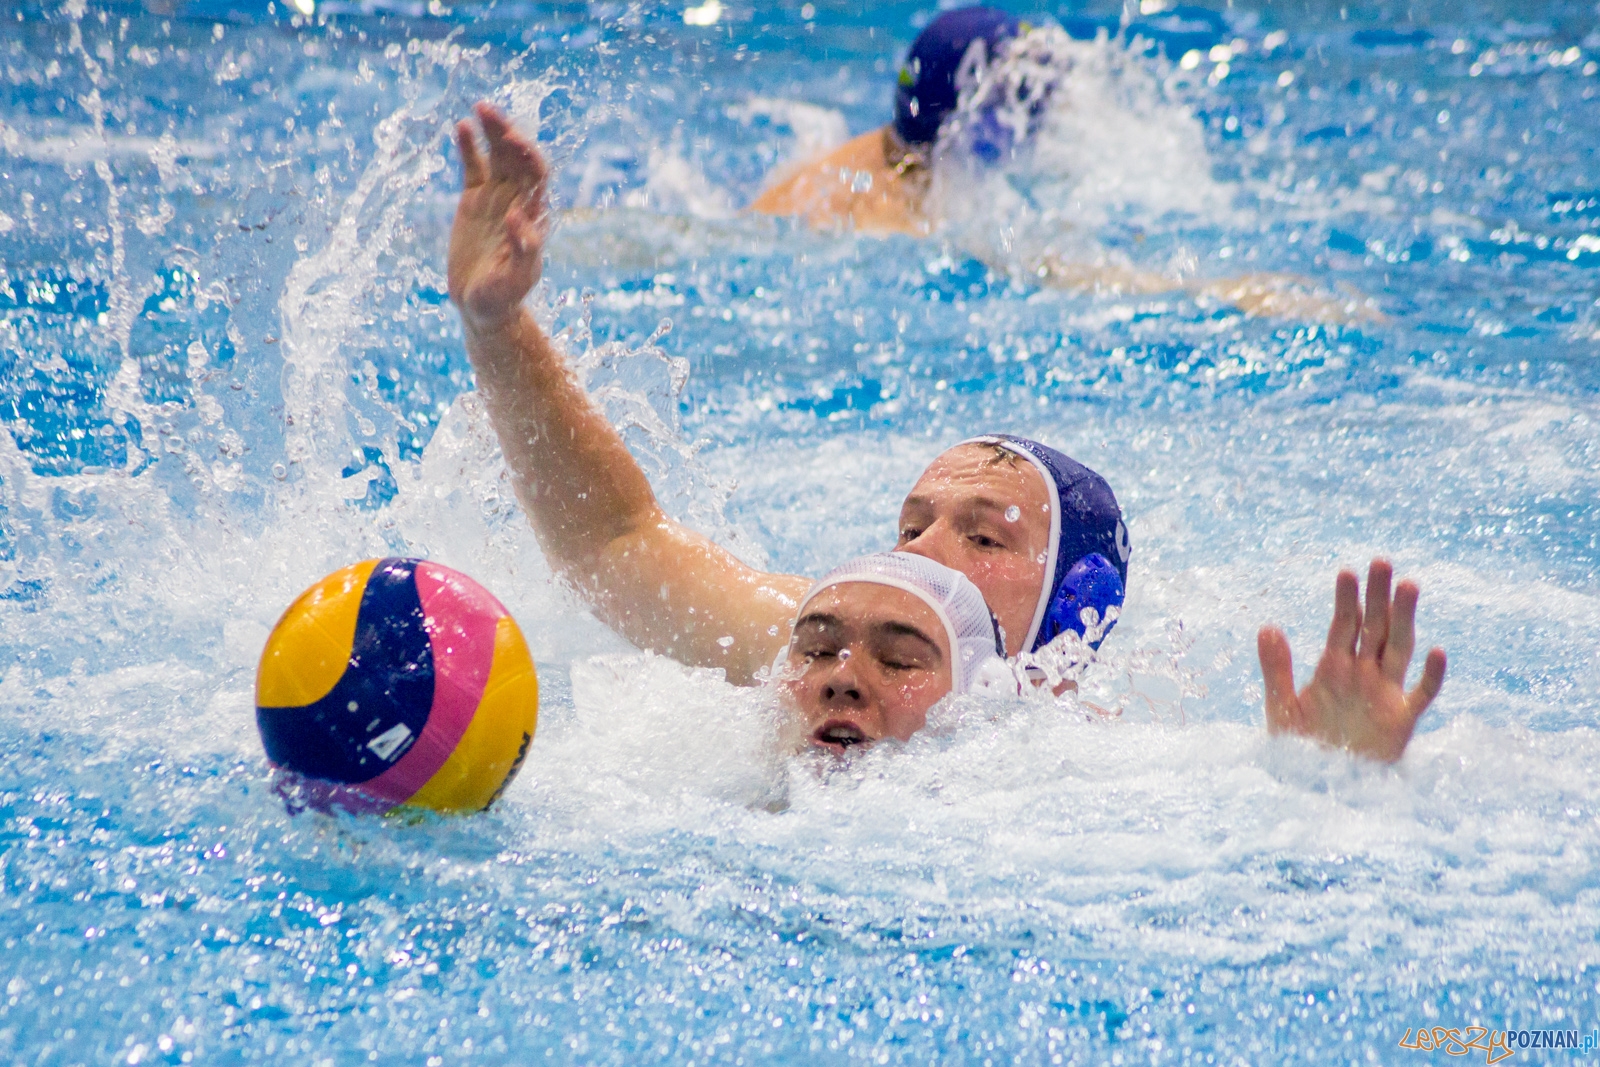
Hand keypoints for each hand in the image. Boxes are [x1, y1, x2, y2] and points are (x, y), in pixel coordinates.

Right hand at [448, 102, 548, 333]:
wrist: (482, 307)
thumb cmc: (502, 298)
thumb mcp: (514, 280)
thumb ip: (522, 252)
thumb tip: (519, 218)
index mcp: (534, 216)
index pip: (537, 176)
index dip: (528, 156)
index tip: (513, 141)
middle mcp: (519, 201)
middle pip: (518, 158)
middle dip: (507, 133)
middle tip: (490, 112)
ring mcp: (496, 198)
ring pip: (497, 156)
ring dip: (492, 131)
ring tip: (479, 108)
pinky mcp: (474, 200)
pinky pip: (474, 167)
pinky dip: (469, 147)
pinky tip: (461, 126)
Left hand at [1257, 559, 1446, 762]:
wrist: (1318, 786)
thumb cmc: (1301, 747)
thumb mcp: (1282, 706)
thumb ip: (1276, 668)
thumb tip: (1267, 626)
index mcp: (1334, 668)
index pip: (1344, 625)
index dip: (1346, 599)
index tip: (1347, 571)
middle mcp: (1363, 675)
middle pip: (1375, 627)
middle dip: (1378, 596)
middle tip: (1382, 561)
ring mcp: (1384, 695)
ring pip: (1399, 649)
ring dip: (1405, 619)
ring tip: (1408, 586)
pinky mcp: (1401, 722)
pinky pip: (1421, 695)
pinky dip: (1430, 675)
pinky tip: (1435, 651)